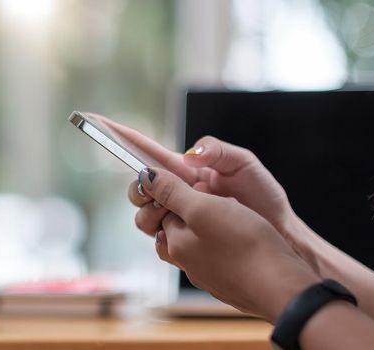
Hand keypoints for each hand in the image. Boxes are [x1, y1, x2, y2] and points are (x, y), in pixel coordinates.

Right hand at [103, 115, 312, 259]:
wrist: (278, 234)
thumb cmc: (263, 196)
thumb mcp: (244, 163)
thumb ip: (217, 150)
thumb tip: (186, 155)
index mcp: (185, 169)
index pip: (145, 149)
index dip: (120, 135)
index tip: (94, 120)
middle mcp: (176, 191)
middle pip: (137, 187)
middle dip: (138, 189)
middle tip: (159, 194)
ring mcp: (178, 216)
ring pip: (142, 216)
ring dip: (151, 214)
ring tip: (179, 215)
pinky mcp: (183, 239)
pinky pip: (158, 240)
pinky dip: (162, 236)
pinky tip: (180, 233)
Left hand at [140, 167, 319, 320]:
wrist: (282, 286)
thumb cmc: (245, 244)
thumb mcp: (203, 208)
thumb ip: (172, 193)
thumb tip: (146, 179)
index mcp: (174, 245)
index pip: (160, 211)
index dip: (177, 191)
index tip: (199, 188)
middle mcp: (186, 263)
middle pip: (176, 227)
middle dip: (192, 208)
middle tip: (217, 202)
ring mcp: (207, 276)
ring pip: (199, 241)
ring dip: (212, 223)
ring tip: (234, 215)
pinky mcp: (229, 282)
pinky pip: (220, 255)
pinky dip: (227, 241)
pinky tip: (246, 236)